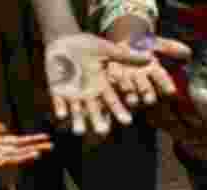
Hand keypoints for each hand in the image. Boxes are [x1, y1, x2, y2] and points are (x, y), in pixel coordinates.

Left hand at [44, 33, 187, 134]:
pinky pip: (59, 103)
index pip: (112, 102)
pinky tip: (61, 115)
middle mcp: (89, 95)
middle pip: (95, 111)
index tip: (127, 121)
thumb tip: (149, 59)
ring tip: (79, 131)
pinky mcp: (57, 92)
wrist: (64, 41)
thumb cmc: (87, 46)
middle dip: (98, 121)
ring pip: (77, 111)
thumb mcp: (107, 49)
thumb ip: (125, 56)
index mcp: (102, 86)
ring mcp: (73, 95)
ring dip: (77, 121)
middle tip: (102, 131)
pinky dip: (60, 108)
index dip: (119, 111)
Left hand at [105, 32, 188, 108]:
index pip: (163, 80)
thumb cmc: (144, 43)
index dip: (166, 86)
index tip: (172, 92)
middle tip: (150, 100)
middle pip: (146, 89)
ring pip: (130, 90)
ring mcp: (127, 82)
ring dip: (130, 96)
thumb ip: (171, 48)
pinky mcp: (112, 79)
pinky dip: (113, 86)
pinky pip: (113, 83)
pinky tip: (113, 87)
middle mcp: (142, 81)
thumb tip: (188, 53)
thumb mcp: (157, 43)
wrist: (123, 41)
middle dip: (148, 94)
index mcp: (154, 73)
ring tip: (131, 101)